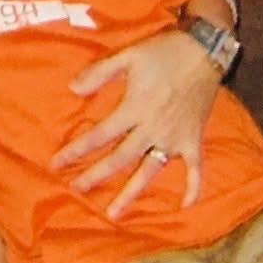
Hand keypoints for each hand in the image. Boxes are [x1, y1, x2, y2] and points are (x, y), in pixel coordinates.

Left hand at [54, 27, 219, 215]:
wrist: (205, 49)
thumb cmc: (164, 51)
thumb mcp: (128, 55)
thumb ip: (100, 72)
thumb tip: (72, 89)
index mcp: (135, 108)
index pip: (100, 135)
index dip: (77, 150)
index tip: (57, 164)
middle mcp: (153, 128)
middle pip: (120, 159)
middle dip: (96, 176)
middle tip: (76, 190)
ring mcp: (175, 137)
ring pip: (150, 171)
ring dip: (131, 193)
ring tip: (114, 213)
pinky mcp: (193, 138)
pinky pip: (195, 168)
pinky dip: (193, 187)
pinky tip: (185, 206)